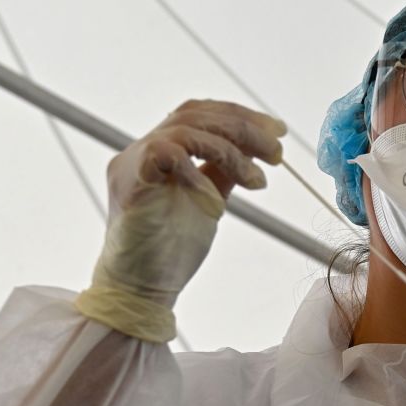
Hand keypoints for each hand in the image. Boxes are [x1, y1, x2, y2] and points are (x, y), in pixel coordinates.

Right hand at [75, 100, 286, 340]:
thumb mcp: (207, 202)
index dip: (240, 115)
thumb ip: (222, 174)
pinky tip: (216, 201)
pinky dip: (199, 174)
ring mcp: (132, 163)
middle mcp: (142, 149)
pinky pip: (167, 154)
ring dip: (231, 151)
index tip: (276, 131)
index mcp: (159, 150)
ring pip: (186, 130)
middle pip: (194, 114)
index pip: (199, 114)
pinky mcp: (129, 182)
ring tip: (257, 181)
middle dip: (243, 128)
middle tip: (276, 153)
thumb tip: (254, 153)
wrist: (140, 291)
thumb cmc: (170, 252)